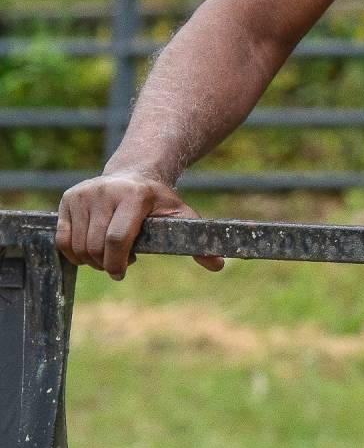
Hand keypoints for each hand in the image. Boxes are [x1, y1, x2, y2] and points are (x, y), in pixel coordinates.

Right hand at [55, 171, 222, 278]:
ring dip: (91, 260)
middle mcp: (105, 192)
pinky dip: (73, 252)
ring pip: (78, 244)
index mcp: (135, 196)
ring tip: (109, 254)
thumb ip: (197, 240)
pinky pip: (62, 238)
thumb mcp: (181, 215)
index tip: (122, 273)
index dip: (118, 261)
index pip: (118, 238)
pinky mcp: (68, 199)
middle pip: (95, 245)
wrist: (135, 174)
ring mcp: (83, 194)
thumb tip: (218, 266)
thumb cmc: (159, 201)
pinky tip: (89, 252)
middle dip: (106, 263)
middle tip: (118, 266)